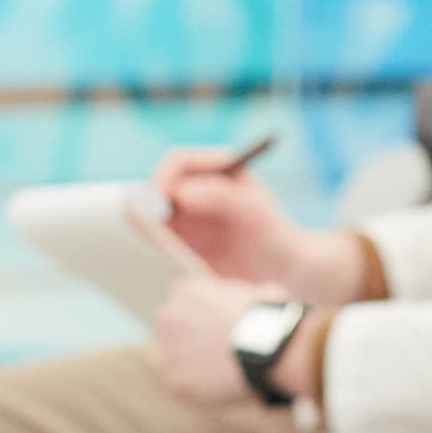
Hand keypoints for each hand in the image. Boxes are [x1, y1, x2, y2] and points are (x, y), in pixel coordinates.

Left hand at [153, 269, 264, 406]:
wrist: (267, 347)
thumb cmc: (268, 317)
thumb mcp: (258, 291)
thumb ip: (244, 295)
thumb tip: (257, 298)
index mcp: (185, 289)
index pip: (186, 300)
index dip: (206, 313)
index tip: (222, 324)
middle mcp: (168, 316)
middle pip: (174, 327)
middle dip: (192, 336)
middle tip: (219, 348)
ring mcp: (170, 349)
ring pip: (177, 357)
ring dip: (193, 362)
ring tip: (222, 369)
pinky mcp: (177, 379)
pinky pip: (184, 383)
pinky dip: (200, 386)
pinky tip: (221, 384)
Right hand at [154, 146, 360, 299]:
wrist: (282, 270)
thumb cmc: (275, 236)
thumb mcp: (255, 213)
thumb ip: (221, 197)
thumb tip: (182, 193)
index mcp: (217, 169)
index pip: (179, 162)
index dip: (164, 178)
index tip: (160, 204)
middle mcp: (197, 187)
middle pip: (158, 187)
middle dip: (149, 208)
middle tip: (151, 235)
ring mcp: (187, 214)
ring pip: (152, 215)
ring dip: (148, 232)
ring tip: (167, 255)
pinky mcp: (182, 240)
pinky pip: (157, 240)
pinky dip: (154, 250)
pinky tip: (167, 265)